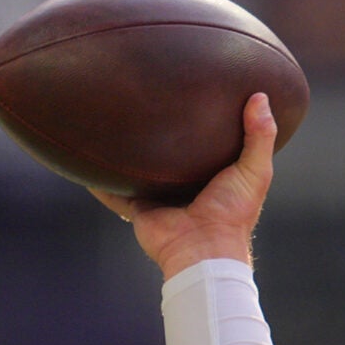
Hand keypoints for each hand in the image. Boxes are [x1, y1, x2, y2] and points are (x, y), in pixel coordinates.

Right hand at [91, 91, 275, 277]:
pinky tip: (84, 163)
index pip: (206, 145)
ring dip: (126, 155)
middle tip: (148, 102)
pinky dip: (99, 181)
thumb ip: (260, 135)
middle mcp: (184, 186)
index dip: (202, 124)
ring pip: (138, 170)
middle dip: (159, 135)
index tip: (195, 95)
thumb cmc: (233, 213)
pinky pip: (113, 192)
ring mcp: (159, 196)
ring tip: (112, 124)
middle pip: (168, 156)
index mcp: (213, 176)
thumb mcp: (255, 170)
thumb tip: (260, 96)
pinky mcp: (138, 207)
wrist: (203, 249)